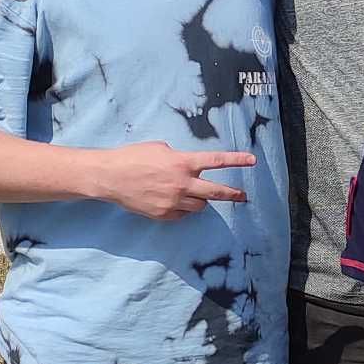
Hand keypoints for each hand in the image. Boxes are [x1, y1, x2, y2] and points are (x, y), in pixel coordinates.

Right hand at [95, 144, 254, 218]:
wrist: (110, 177)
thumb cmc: (133, 157)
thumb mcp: (160, 148)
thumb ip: (179, 157)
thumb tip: (188, 165)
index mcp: (182, 163)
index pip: (217, 161)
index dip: (237, 160)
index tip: (253, 161)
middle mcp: (181, 183)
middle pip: (216, 192)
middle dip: (233, 194)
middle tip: (242, 196)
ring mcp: (173, 201)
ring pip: (200, 205)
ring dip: (201, 199)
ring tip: (191, 193)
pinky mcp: (163, 214)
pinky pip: (183, 214)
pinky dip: (183, 208)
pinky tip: (173, 201)